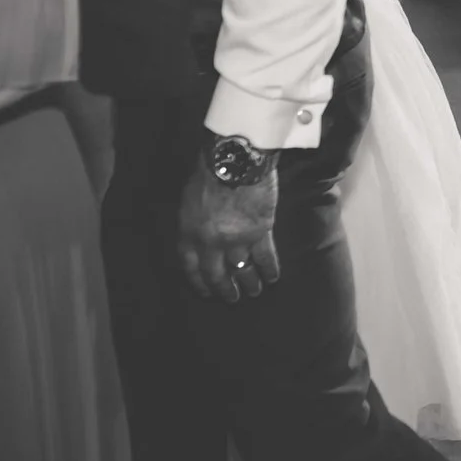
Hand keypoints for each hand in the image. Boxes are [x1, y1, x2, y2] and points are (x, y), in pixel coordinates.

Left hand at [176, 158, 279, 302]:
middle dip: (225, 290)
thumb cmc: (207, 174)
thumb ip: (193, 223)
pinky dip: (270, 269)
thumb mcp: (188, 202)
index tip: (207, 292)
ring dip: (248, 283)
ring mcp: (236, 241)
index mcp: (189, 235)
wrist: (234, 162)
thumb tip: (199, 235)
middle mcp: (210, 244)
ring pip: (242, 270)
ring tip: (254, 291)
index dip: (200, 283)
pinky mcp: (260, 233)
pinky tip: (273, 277)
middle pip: (217, 275)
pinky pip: (265, 258)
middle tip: (232, 298)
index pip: (192, 269)